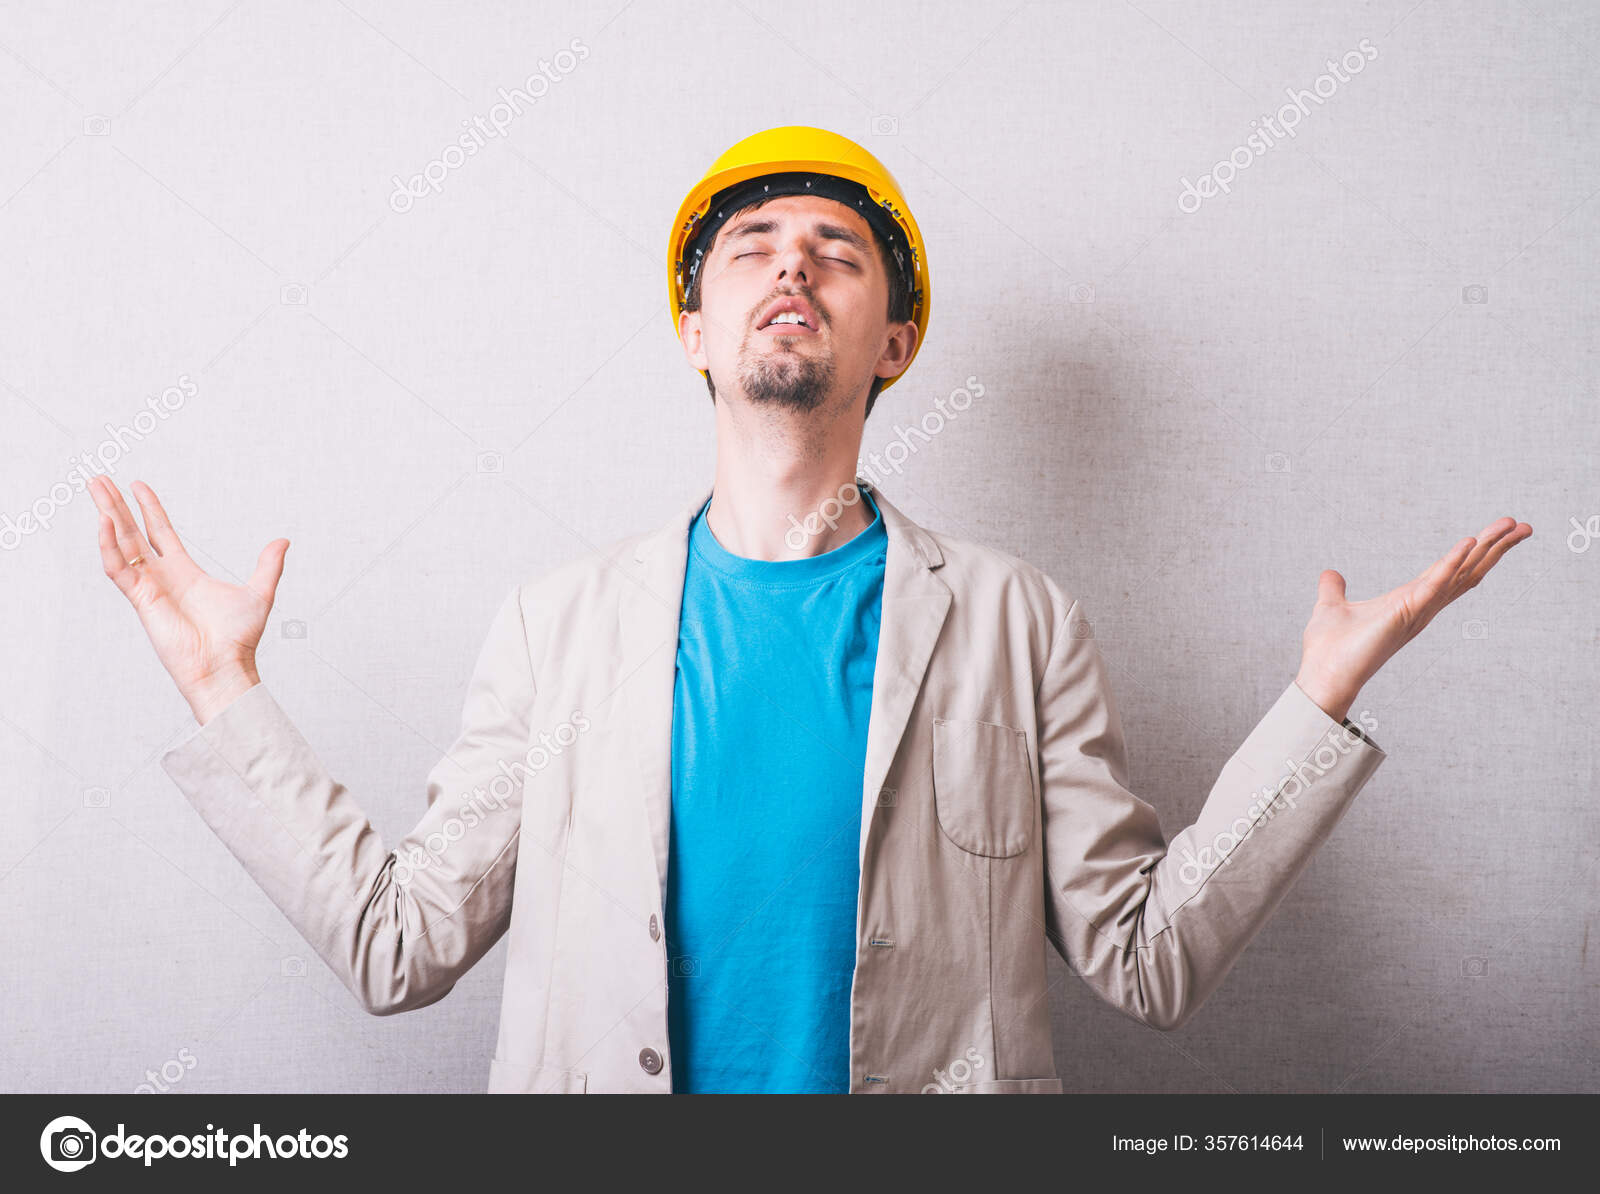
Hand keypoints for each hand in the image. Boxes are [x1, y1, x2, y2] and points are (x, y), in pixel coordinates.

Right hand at [91, 476, 289, 724]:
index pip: (159, 532)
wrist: (226, 667)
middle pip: (132, 532)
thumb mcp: (259, 592)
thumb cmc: (239, 639)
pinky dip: (108, 546)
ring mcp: (149, 587)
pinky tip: (103, 523)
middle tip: (98, 478)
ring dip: (106, 516)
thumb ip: (268, 565)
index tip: (137, 484)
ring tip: (94, 487)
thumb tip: (283, 541)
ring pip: (120, 544)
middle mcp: (162, 576)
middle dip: (115, 505)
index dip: (148, 508)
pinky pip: (118, 569)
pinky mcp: (142, 600)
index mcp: (184, 571)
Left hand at [1294, 516, 1531, 722]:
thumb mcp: (1331, 607)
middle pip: (1467, 571)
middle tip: (1523, 525)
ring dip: (1487, 548)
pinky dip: (1451, 562)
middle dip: (1495, 547)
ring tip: (1512, 526)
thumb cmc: (1329, 650)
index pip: (1450, 571)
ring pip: (1461, 574)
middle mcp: (1421, 606)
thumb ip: (1334, 590)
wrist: (1322, 676)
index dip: (1475, 551)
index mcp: (1410, 601)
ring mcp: (1417, 610)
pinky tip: (1469, 542)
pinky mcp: (1406, 612)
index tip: (1497, 531)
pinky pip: (1434, 583)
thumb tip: (1330, 574)